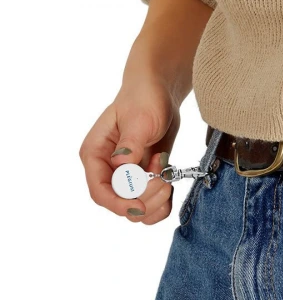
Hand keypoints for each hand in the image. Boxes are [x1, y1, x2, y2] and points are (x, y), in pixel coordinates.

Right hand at [79, 76, 180, 223]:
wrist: (161, 93)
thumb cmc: (144, 99)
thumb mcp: (139, 119)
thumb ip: (130, 144)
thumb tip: (120, 165)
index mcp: (96, 154)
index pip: (100, 191)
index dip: (118, 204)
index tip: (140, 206)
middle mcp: (108, 169)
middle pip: (121, 203)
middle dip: (145, 198)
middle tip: (164, 179)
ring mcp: (127, 175)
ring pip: (137, 206)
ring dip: (155, 200)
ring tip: (166, 173)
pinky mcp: (145, 176)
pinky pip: (151, 201)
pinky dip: (163, 200)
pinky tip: (169, 179)